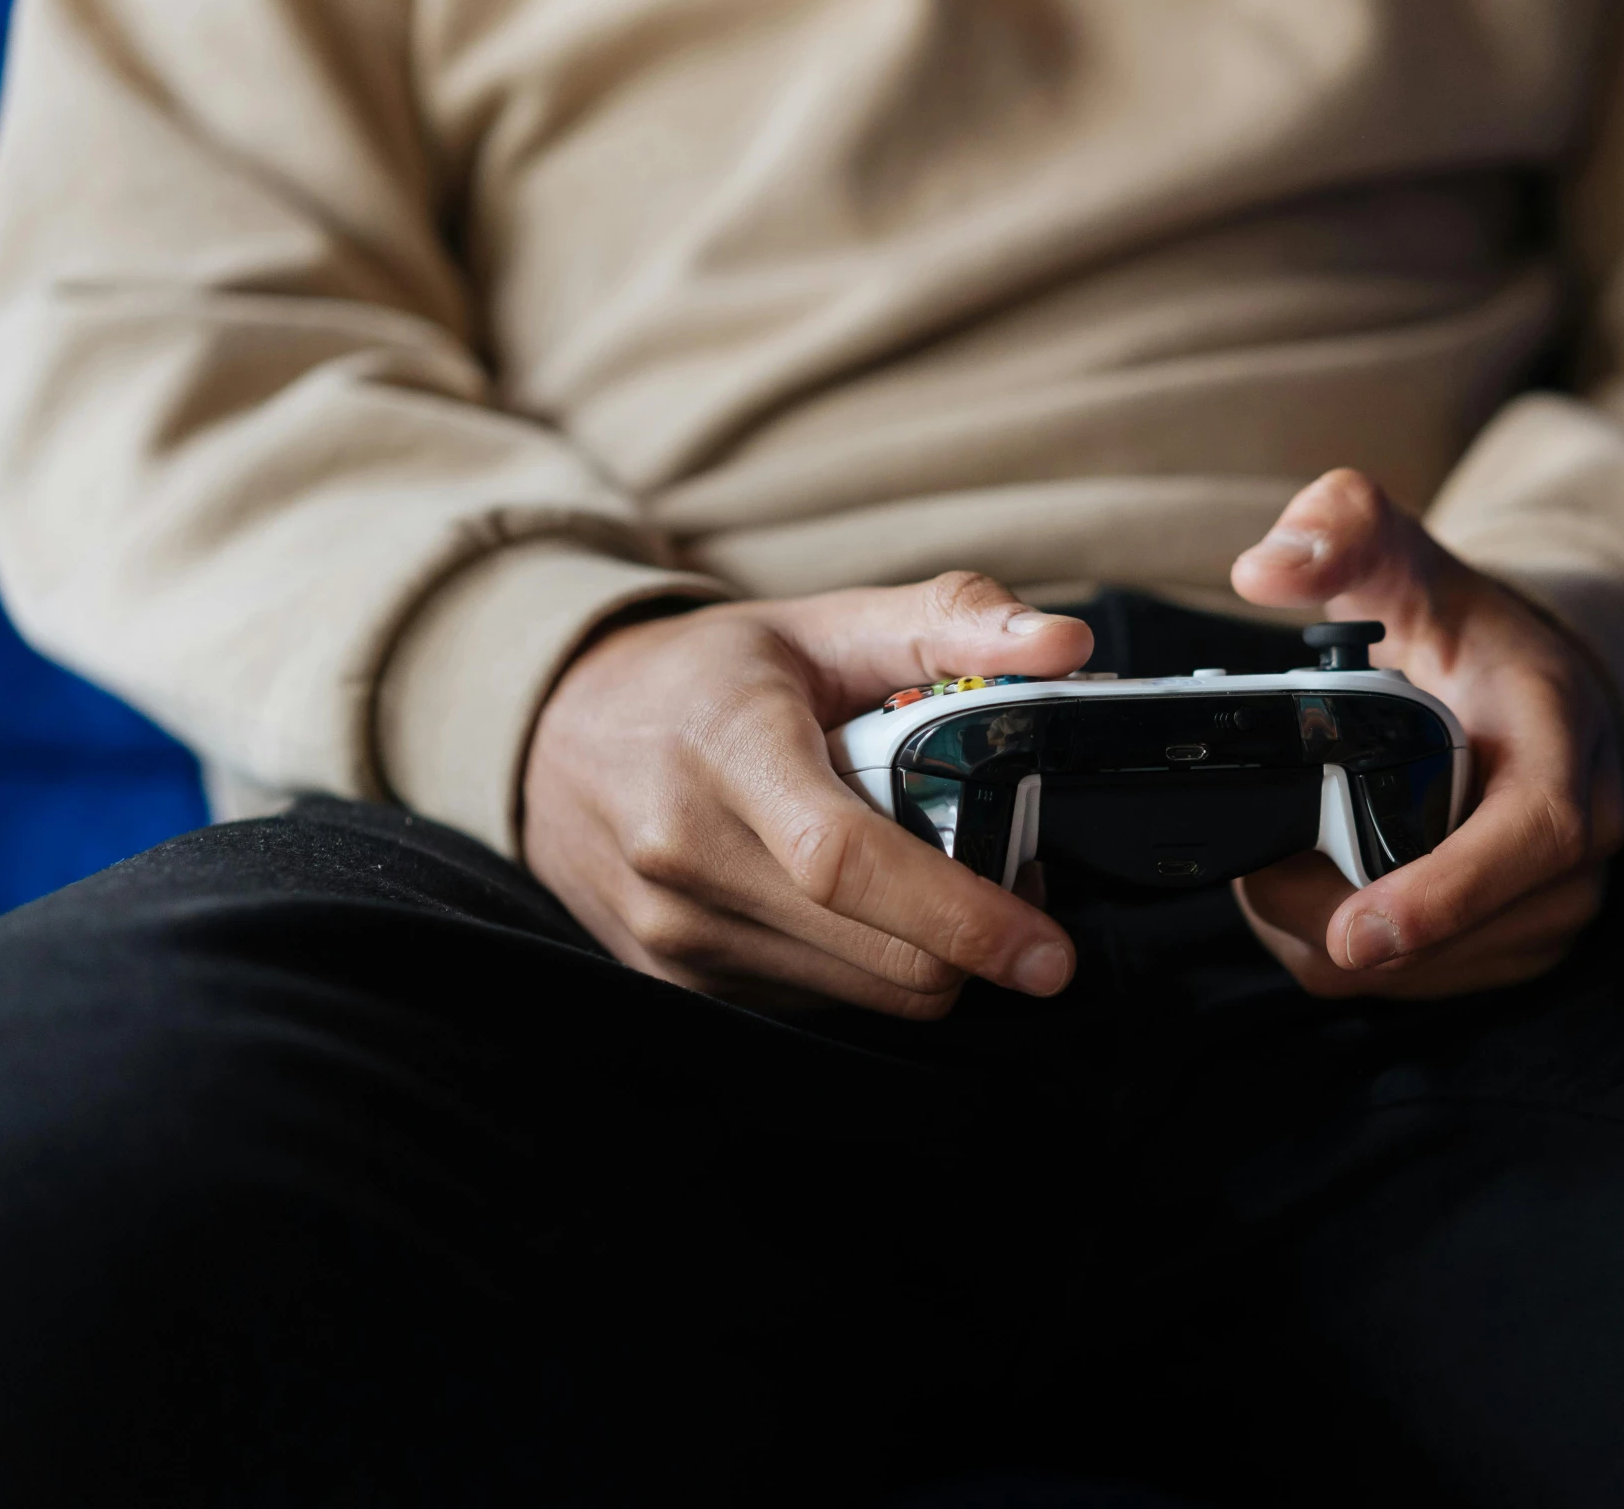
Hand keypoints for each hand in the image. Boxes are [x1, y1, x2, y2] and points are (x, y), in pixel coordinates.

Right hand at [521, 573, 1095, 1018]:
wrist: (556, 732)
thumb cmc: (706, 677)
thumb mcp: (824, 623)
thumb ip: (953, 620)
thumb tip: (1067, 645)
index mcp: (727, 754)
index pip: (848, 862)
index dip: (961, 916)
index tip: (1046, 951)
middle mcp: (688, 858)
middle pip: (881, 955)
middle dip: (975, 938)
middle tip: (1010, 873)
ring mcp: (676, 936)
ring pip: (864, 994)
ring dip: (927, 953)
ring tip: (928, 874)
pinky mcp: (677, 983)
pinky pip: (821, 1003)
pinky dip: (867, 964)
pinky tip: (856, 903)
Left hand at [1230, 470, 1623, 997]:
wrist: (1548, 695)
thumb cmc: (1476, 639)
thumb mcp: (1414, 562)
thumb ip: (1345, 534)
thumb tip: (1264, 568)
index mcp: (1565, 754)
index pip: (1525, 842)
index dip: (1440, 896)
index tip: (1354, 930)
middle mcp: (1577, 848)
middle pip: (1442, 934)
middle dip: (1326, 914)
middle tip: (1253, 857)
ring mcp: (1551, 909)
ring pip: (1413, 974)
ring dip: (1326, 937)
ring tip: (1280, 863)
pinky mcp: (1517, 947)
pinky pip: (1414, 984)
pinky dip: (1348, 952)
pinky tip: (1316, 890)